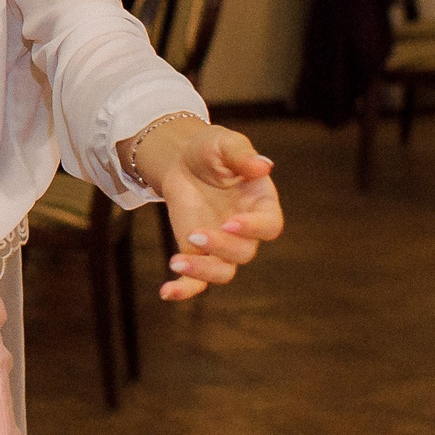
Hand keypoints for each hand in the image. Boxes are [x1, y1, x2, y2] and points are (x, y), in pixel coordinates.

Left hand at [131, 120, 282, 300]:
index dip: (254, 228)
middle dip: (221, 247)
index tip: (231, 222)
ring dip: (203, 271)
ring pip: (223, 272)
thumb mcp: (223, 143)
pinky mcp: (197, 253)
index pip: (269, 226)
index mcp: (260, 204)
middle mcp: (246, 231)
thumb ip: (241, 154)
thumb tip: (263, 166)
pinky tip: (165, 292)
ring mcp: (222, 245)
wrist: (182, 161)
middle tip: (195, 233)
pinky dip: (183, 289)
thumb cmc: (210, 150)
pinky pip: (196, 281)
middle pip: (244, 253)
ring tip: (177, 261)